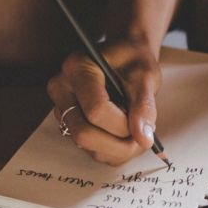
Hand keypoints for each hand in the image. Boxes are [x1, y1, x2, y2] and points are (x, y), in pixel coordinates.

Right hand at [47, 39, 160, 164]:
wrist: (124, 57)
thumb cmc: (134, 61)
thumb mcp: (145, 77)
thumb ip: (144, 107)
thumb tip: (144, 139)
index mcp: (78, 69)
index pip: (96, 110)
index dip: (123, 125)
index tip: (146, 125)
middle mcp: (61, 89)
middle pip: (83, 134)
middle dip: (119, 144)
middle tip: (144, 137)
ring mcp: (61, 108)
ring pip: (87, 147)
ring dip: (118, 149)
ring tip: (137, 132)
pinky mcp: (68, 124)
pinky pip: (90, 150)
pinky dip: (114, 151)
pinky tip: (127, 136)